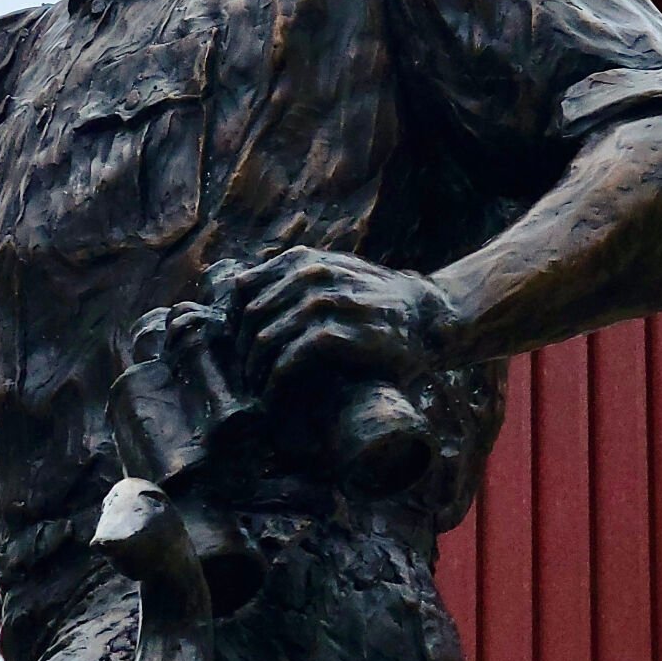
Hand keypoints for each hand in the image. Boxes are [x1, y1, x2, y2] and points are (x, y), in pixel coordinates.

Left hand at [229, 248, 457, 393]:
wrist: (428, 316)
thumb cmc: (375, 301)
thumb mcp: (335, 274)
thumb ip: (296, 277)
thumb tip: (243, 295)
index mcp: (302, 260)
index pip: (242, 290)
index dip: (234, 324)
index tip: (238, 351)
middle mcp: (309, 275)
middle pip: (251, 318)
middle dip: (242, 354)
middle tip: (246, 380)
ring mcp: (323, 303)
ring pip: (266, 340)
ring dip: (256, 373)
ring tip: (258, 394)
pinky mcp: (337, 335)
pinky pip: (289, 360)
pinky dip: (275, 384)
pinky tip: (274, 400)